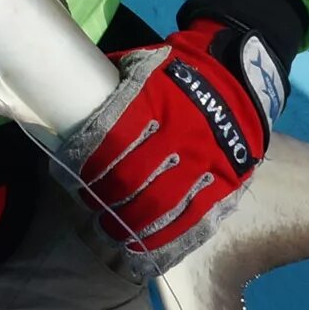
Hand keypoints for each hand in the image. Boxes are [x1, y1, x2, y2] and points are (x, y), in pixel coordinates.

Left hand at [75, 14, 285, 270]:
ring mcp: (205, 159)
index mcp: (156, 98)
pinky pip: (194, 217)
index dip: (89, 164)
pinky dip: (167, 236)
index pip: (112, 139)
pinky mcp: (226, 180)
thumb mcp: (144, 65)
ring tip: (112, 229)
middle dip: (106, 198)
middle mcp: (180, 131)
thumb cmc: (181, 72)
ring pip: (160, 203)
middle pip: (132, 178)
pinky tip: (146, 244)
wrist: (240, 76)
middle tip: (93, 206)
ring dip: (130, 222)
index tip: (75, 176)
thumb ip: (115, 89)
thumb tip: (68, 108)